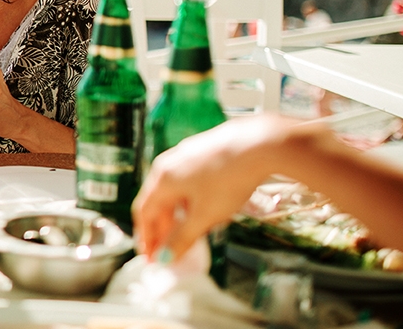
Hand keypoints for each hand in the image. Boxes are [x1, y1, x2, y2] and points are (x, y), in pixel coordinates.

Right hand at [131, 115, 297, 260]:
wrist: (258, 144)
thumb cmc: (228, 180)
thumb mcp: (205, 215)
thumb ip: (183, 238)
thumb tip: (166, 257)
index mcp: (162, 179)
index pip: (144, 212)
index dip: (146, 238)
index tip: (151, 258)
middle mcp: (167, 164)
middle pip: (156, 201)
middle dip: (160, 228)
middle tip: (167, 250)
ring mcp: (184, 155)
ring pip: (172, 191)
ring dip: (174, 215)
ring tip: (185, 233)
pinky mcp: (201, 152)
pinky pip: (185, 181)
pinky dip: (187, 201)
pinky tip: (201, 210)